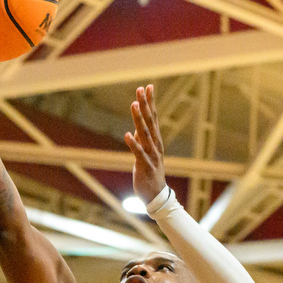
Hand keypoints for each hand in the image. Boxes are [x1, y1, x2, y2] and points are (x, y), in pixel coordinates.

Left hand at [124, 84, 166, 205]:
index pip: (153, 117)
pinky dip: (133, 144)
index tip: (148, 86)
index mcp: (156, 141)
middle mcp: (156, 145)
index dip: (151, 102)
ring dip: (139, 119)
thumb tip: (136, 127)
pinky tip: (127, 134)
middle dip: (145, 105)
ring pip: (145, 134)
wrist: (156, 196)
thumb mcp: (145, 153)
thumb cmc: (150, 173)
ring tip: (134, 105)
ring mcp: (152, 155)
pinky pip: (139, 153)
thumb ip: (142, 139)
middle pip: (150, 121)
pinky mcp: (145, 166)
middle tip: (140, 89)